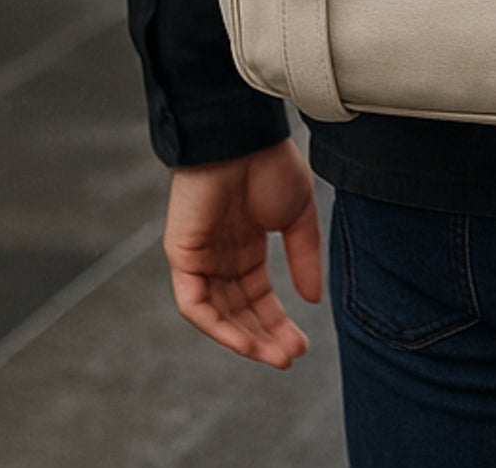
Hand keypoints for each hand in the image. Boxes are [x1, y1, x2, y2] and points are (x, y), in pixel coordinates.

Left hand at [164, 137, 323, 368]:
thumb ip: (303, 257)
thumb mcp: (298, 215)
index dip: (279, 322)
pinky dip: (217, 326)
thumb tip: (313, 300)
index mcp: (247, 245)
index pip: (259, 296)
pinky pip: (195, 303)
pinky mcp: (182, 254)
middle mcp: (221, 256)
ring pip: (218, 313)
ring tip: (273, 355)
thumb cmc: (270, 163)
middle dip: (264, 336)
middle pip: (240, 310)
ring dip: (244, 338)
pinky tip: (244, 341)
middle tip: (289, 358)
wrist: (242, 136)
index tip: (301, 345)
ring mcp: (200, 256)